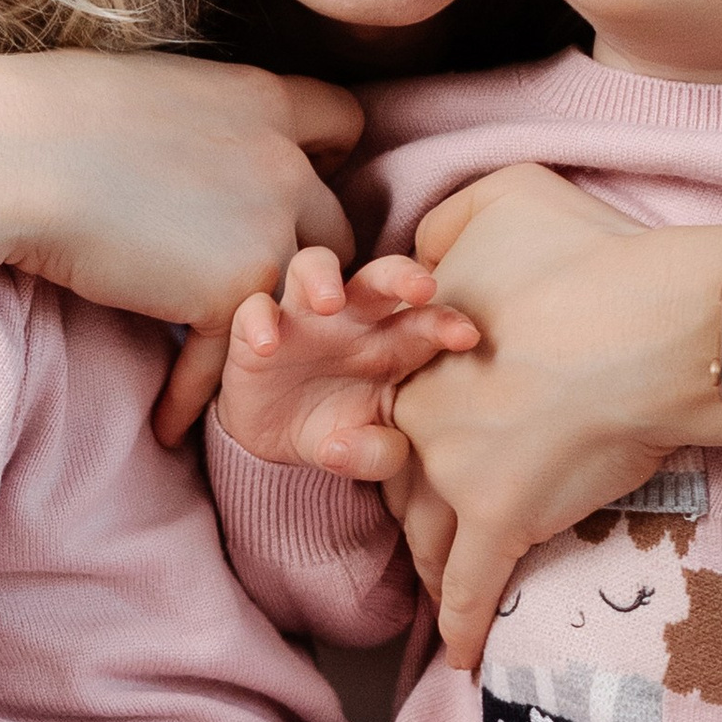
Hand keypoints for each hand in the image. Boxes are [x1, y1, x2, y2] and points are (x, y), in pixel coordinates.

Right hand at [0, 55, 360, 427]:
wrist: (11, 157)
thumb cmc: (52, 114)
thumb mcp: (154, 91)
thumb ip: (201, 120)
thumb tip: (188, 146)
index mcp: (263, 98)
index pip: (342, 122)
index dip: (324, 157)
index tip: (286, 186)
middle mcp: (283, 163)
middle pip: (334, 226)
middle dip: (306, 262)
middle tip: (263, 298)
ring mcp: (267, 230)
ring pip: (300, 302)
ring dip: (270, 337)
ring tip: (238, 375)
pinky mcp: (229, 291)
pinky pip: (231, 358)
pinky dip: (193, 394)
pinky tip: (166, 420)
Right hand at [213, 247, 481, 477]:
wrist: (276, 441)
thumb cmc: (338, 432)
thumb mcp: (363, 455)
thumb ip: (374, 456)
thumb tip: (343, 450)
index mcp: (394, 344)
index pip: (427, 321)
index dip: (447, 323)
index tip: (467, 337)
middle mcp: (353, 318)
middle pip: (379, 276)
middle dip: (401, 275)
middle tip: (421, 287)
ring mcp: (303, 316)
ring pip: (313, 266)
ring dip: (323, 277)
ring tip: (330, 303)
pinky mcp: (256, 329)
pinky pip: (254, 309)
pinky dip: (259, 320)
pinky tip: (268, 346)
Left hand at [384, 168, 721, 668]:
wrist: (651, 323)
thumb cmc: (590, 257)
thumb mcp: (506, 197)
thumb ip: (452, 223)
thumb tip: (427, 253)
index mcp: (414, 349)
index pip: (392, 402)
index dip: (406, 424)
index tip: (417, 439)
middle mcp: (418, 418)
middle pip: (398, 474)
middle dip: (409, 502)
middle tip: (425, 521)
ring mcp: (456, 475)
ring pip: (426, 535)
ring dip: (431, 564)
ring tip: (440, 589)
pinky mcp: (503, 521)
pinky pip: (469, 590)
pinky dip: (462, 627)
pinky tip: (461, 658)